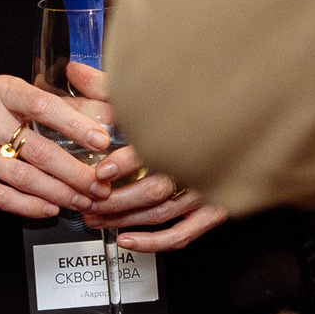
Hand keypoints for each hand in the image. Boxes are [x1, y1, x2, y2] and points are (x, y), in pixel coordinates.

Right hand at [0, 75, 116, 219]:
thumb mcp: (13, 98)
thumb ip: (58, 103)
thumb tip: (102, 114)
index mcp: (0, 90)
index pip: (43, 105)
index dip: (75, 124)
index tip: (101, 140)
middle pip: (39, 149)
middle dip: (76, 173)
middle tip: (99, 186)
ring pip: (25, 178)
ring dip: (59, 194)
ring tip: (82, 201)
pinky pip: (3, 197)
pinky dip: (30, 206)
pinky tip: (50, 208)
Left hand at [60, 59, 231, 252]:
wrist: (239, 124)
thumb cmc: (188, 109)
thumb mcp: (147, 94)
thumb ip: (107, 87)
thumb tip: (74, 71)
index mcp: (183, 132)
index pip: (155, 150)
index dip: (127, 163)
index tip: (104, 170)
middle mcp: (198, 163)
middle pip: (153, 190)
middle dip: (113, 200)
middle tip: (84, 200)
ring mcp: (207, 189)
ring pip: (160, 214)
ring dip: (123, 220)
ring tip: (93, 217)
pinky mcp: (214, 210)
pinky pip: (181, 235)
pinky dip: (152, 242)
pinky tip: (126, 240)